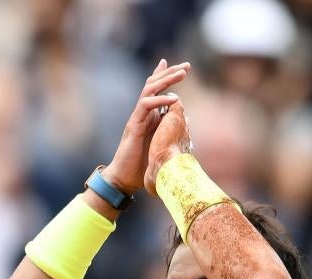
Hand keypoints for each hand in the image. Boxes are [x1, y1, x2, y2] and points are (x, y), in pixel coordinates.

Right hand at [101, 59, 189, 194]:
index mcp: (150, 116)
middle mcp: (143, 114)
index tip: (183, 67)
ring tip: (182, 74)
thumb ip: (170, 129)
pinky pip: (145, 106)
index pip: (157, 91)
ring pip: (149, 90)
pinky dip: (160, 100)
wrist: (124, 179)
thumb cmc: (141, 165)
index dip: (167, 76)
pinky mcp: (133, 125)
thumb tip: (186, 119)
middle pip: (154, 85)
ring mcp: (137, 118)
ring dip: (166, 80)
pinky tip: (174, 98)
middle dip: (170, 73)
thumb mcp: (161, 144)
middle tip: (186, 66)